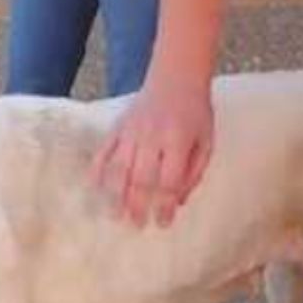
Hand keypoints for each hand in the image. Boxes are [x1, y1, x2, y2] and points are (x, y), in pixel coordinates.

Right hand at [91, 78, 213, 228]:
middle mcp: (153, 137)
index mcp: (179, 140)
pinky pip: (104, 151)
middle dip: (138, 205)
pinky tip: (96, 187)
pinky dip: (98, 170)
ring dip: (116, 194)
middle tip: (137, 225)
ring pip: (119, 168)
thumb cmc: (195, 113)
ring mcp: (132, 131)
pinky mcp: (118, 127)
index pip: (169, 181)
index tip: (163, 223)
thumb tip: (178, 201)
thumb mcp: (207, 141)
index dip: (165, 205)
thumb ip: (195, 172)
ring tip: (115, 214)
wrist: (176, 77)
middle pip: (141, 178)